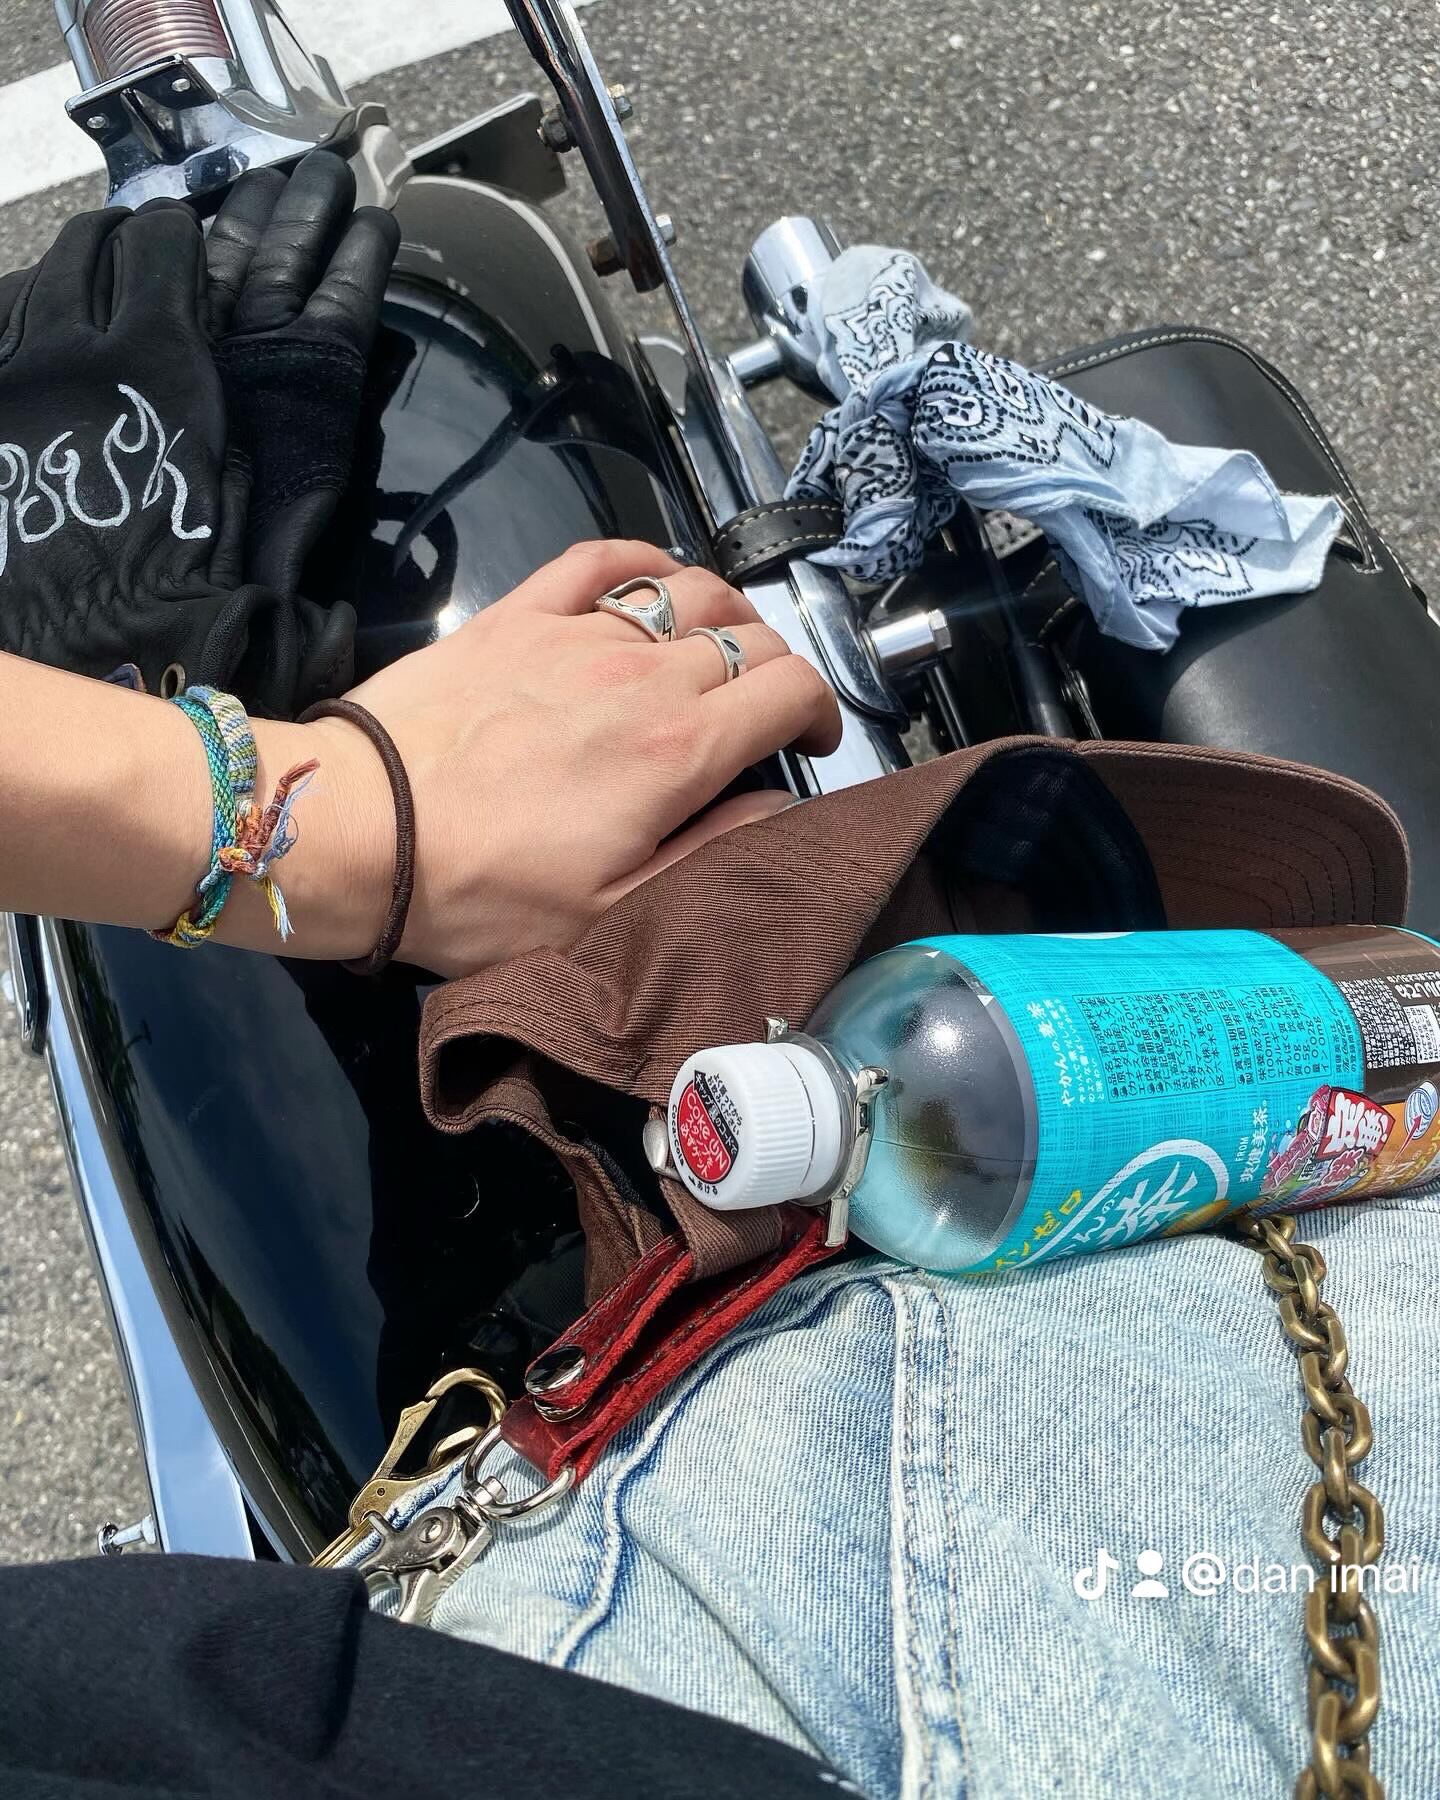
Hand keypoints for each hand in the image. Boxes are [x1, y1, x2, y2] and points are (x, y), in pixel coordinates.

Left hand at [260, 541, 841, 974]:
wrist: (361, 832)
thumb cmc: (481, 890)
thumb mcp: (613, 911)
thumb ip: (713, 853)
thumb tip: (781, 810)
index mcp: (676, 753)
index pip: (791, 691)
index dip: (821, 713)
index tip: (809, 743)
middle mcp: (642, 678)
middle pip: (750, 638)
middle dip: (778, 672)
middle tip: (763, 713)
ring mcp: (579, 636)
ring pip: (690, 591)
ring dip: (726, 615)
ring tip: (721, 651)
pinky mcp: (519, 616)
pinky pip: (602, 560)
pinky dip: (645, 561)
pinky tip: (655, 581)